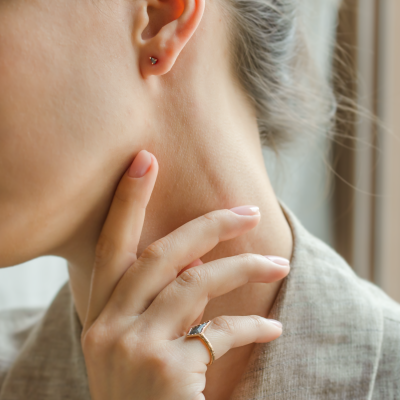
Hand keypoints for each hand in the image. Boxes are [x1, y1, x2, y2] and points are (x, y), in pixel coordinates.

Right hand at [81, 150, 289, 399]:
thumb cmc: (140, 394)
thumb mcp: (134, 346)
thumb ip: (155, 303)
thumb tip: (201, 260)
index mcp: (99, 316)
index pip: (110, 246)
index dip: (128, 202)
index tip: (146, 160)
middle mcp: (109, 326)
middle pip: (160, 254)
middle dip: (206, 225)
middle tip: (247, 210)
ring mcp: (135, 348)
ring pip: (196, 282)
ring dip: (243, 266)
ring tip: (278, 259)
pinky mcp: (167, 372)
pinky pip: (220, 332)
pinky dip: (251, 324)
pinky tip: (273, 327)